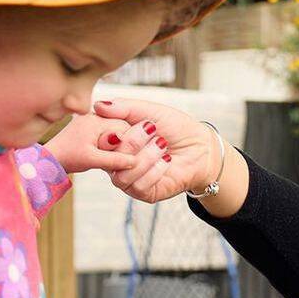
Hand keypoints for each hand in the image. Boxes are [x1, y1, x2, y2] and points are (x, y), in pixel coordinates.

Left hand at [42, 114, 138, 174]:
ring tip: (111, 158)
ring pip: (117, 131)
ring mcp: (93, 120)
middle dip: (124, 144)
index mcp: (97, 119)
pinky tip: (107, 154)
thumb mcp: (92, 160)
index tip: (127, 158)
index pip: (125, 128)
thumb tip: (135, 162)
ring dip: (118, 145)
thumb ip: (114, 160)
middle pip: (122, 128)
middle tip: (119, 159)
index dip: (129, 144)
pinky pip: (109, 133)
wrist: (49, 158)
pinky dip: (111, 145)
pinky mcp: (91, 127)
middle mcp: (96, 115)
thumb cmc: (67, 157)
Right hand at [88, 98, 217, 202]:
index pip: (98, 141)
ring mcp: (130, 179)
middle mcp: (118, 162)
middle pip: (109, 158)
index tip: (128, 123)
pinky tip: (167, 160)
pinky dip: (155, 170)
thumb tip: (97, 104)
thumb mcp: (149, 111)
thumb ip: (124, 108)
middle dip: (133, 141)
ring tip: (162, 145)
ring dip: (145, 157)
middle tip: (151, 129)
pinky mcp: (144, 193)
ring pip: (123, 175)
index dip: (111, 133)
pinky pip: (139, 186)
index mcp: (115, 141)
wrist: (201, 146)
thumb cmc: (175, 128)